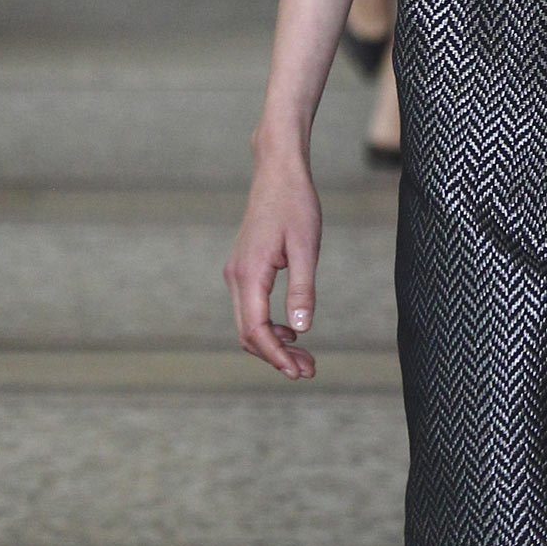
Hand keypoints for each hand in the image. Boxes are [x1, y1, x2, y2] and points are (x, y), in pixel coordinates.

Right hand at [226, 149, 322, 378]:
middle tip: (310, 371)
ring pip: (249, 323)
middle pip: (249, 334)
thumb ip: (302, 290)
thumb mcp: (306, 248)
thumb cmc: (295, 205)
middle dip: (276, 357)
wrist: (278, 172)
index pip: (256, 330)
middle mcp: (236, 277)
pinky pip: (251, 308)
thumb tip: (303, 330)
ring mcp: (237, 273)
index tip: (299, 372)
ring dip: (274, 344)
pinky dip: (269, 327)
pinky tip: (293, 332)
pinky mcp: (244, 269)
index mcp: (249, 274)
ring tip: (305, 358)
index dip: (276, 357)